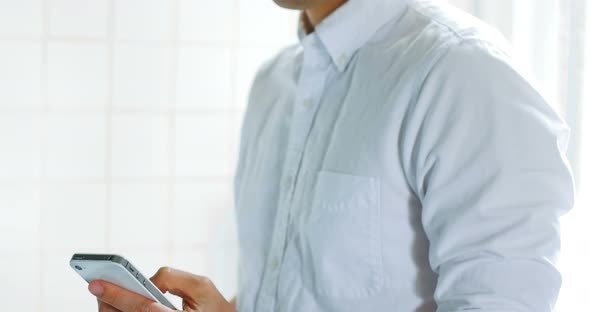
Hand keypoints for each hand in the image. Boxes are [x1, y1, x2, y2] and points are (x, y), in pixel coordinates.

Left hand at [90, 267, 235, 311]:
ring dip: (113, 310)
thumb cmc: (214, 307)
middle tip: (96, 287)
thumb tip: (147, 281)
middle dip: (108, 303)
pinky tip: (118, 305)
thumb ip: (173, 278)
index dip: (117, 295)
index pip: (142, 308)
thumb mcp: (201, 286)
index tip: (96, 284)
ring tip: (105, 296)